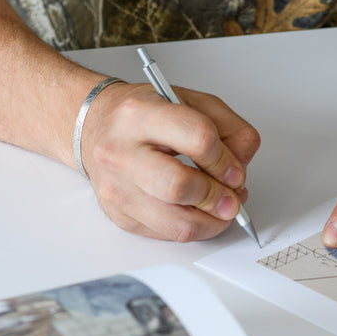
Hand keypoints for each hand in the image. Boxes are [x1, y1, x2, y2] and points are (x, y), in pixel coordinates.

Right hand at [79, 81, 259, 240]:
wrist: (94, 126)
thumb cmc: (142, 114)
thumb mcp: (190, 101)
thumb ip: (228, 128)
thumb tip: (242, 164)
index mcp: (140, 113)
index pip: (197, 139)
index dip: (226, 160)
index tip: (237, 171)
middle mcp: (121, 151)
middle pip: (179, 186)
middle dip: (217, 197)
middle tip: (233, 197)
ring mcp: (116, 187)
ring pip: (176, 223)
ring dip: (211, 221)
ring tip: (222, 208)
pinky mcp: (118, 214)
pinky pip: (167, 234)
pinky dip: (192, 227)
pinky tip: (198, 211)